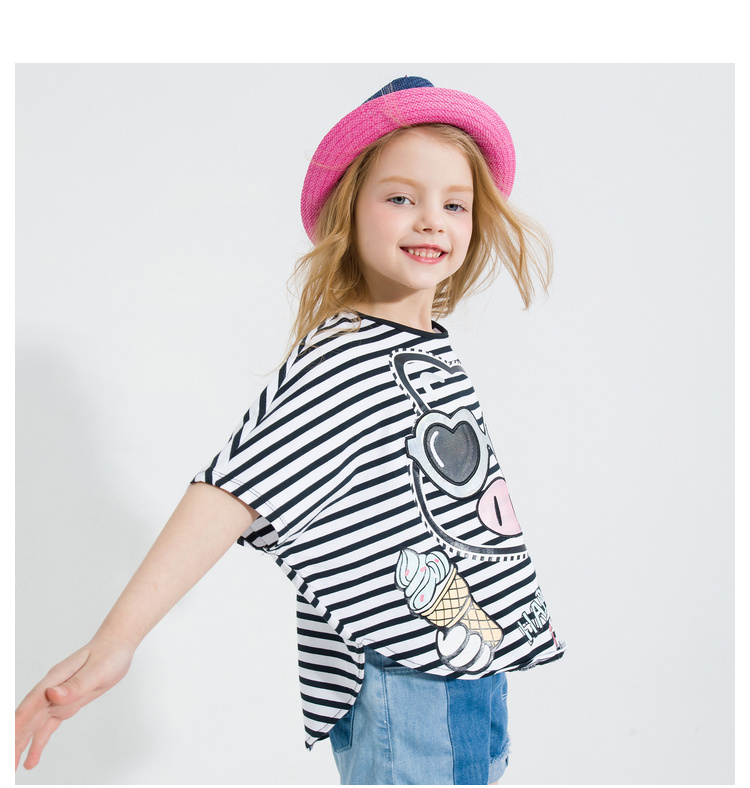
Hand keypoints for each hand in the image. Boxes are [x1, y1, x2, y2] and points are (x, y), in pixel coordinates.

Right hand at [15, 635, 133, 769]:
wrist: (116, 646)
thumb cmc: (109, 654)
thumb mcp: (98, 669)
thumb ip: (76, 684)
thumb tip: (52, 694)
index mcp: (57, 677)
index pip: (34, 701)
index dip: (20, 719)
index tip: (9, 737)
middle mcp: (52, 688)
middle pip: (29, 716)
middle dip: (15, 738)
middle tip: (7, 763)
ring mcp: (57, 697)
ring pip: (35, 724)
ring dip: (21, 744)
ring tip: (12, 766)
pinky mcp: (65, 704)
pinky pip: (48, 726)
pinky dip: (38, 742)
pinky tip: (31, 759)